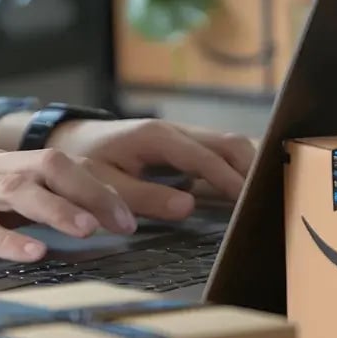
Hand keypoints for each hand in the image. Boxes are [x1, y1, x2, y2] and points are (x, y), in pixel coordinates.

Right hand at [0, 148, 136, 261]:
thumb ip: (17, 203)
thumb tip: (72, 216)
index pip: (60, 164)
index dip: (99, 186)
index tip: (132, 214)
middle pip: (48, 167)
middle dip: (92, 193)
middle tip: (125, 223)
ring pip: (15, 190)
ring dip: (57, 210)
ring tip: (89, 231)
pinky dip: (5, 239)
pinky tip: (31, 252)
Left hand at [47, 119, 255, 221]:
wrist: (69, 141)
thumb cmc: (83, 161)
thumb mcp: (105, 181)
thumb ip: (144, 196)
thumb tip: (187, 207)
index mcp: (158, 137)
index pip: (207, 157)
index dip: (231, 181)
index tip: (251, 204)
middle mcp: (175, 131)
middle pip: (229, 144)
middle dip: (252, 171)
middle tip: (267, 203)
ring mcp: (181, 136)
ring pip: (228, 146)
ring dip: (247, 170)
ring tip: (263, 200)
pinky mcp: (182, 147)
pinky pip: (217, 155)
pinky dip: (234, 171)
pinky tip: (242, 195)